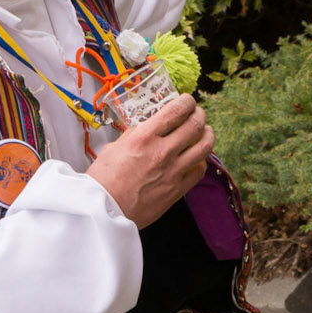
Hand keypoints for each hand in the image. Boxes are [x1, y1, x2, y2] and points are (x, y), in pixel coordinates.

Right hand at [87, 93, 214, 229]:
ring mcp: (173, 171)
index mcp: (144, 137)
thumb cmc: (103, 180)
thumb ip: (133, 136)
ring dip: (208, 135)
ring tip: (205, 132)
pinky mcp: (177, 190)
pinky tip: (196, 158)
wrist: (104, 211)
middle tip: (197, 114)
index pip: (176, 110)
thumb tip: (144, 128)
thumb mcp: (113, 148)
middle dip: (199, 115)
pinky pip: (199, 171)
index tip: (187, 101)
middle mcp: (162, 151)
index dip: (187, 102)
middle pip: (195, 125)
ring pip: (204, 147)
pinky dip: (201, 161)